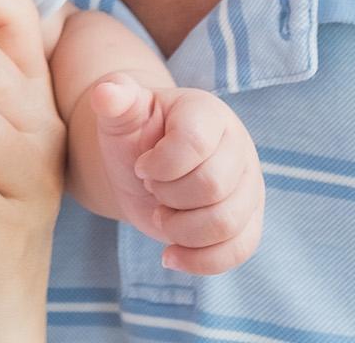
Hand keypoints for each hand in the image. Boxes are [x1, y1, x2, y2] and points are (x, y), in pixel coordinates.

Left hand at [87, 77, 262, 272]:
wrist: (145, 169)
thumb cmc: (134, 135)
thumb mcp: (120, 114)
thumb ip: (113, 98)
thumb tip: (105, 93)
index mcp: (208, 113)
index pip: (196, 143)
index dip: (160, 165)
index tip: (141, 167)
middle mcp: (238, 146)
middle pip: (213, 187)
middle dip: (169, 197)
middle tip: (152, 189)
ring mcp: (249, 184)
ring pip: (227, 223)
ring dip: (181, 230)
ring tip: (161, 215)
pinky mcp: (248, 219)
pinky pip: (239, 249)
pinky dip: (200, 260)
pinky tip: (170, 254)